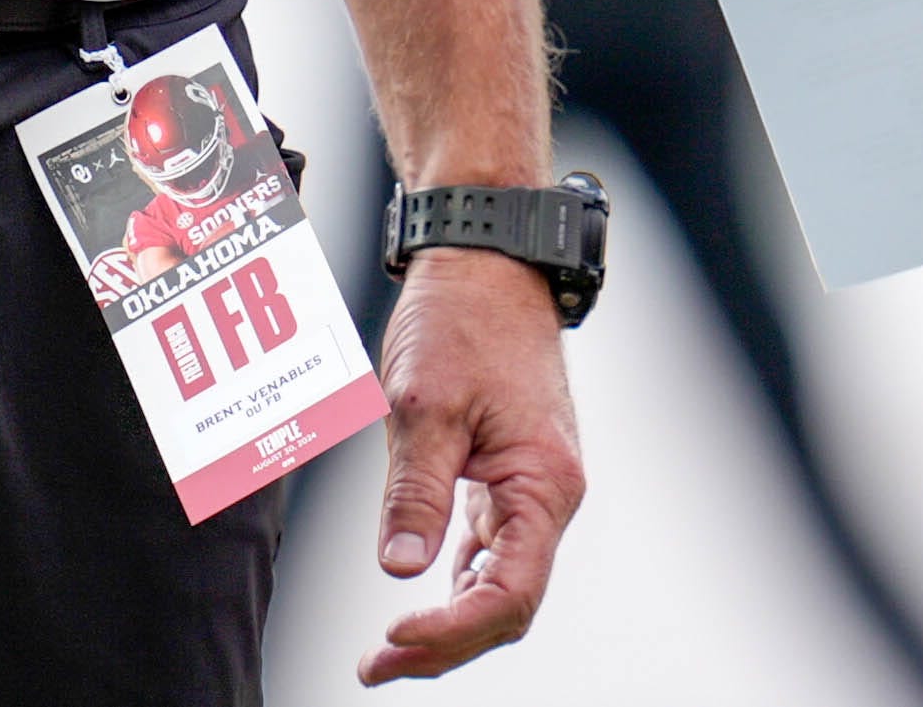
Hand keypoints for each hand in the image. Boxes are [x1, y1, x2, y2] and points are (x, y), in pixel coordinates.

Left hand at [359, 247, 585, 683]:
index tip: (391, 637)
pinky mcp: (507, 473)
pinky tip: (417, 597)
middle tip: (374, 666)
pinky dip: (453, 584)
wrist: (487, 257)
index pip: (508, 594)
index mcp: (544, 483)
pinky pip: (488, 550)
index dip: (452, 630)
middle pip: (507, 602)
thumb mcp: (425, 403)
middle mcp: (548, 494)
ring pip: (498, 582)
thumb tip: (400, 570)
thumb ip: (415, 492)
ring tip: (387, 651)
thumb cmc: (464, 317)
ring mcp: (530, 486)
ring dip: (447, 623)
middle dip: (445, 645)